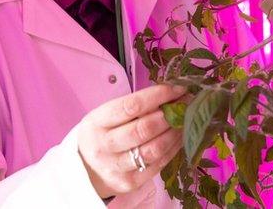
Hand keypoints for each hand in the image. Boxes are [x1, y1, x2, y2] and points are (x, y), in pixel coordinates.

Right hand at [76, 83, 187, 198]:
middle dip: (170, 115)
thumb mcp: (107, 115)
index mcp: (97, 122)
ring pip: (154, 150)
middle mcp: (104, 146)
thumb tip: (171, 95)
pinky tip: (179, 138)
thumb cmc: (102, 133)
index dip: (158, 96)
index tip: (177, 89)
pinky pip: (158, 165)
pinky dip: (173, 149)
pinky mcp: (129, 182)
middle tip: (186, 105)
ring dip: (175, 133)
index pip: (131, 106)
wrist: (85, 169)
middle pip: (143, 129)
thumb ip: (134, 107)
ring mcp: (116, 167)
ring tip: (185, 122)